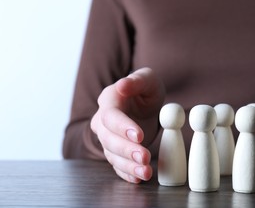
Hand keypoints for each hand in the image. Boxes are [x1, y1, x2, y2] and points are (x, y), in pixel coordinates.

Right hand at [91, 67, 164, 182]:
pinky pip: (117, 165)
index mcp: (109, 100)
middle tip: (145, 157)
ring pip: (112, 155)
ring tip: (146, 172)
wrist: (144, 102)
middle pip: (108, 139)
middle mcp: (103, 120)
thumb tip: (122, 85)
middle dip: (126, 150)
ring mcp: (108, 137)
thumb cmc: (146, 88)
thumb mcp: (147, 79)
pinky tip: (138, 178)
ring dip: (128, 165)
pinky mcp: (116, 151)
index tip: (139, 135)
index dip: (122, 127)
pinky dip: (127, 173)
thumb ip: (136, 81)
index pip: (110, 116)